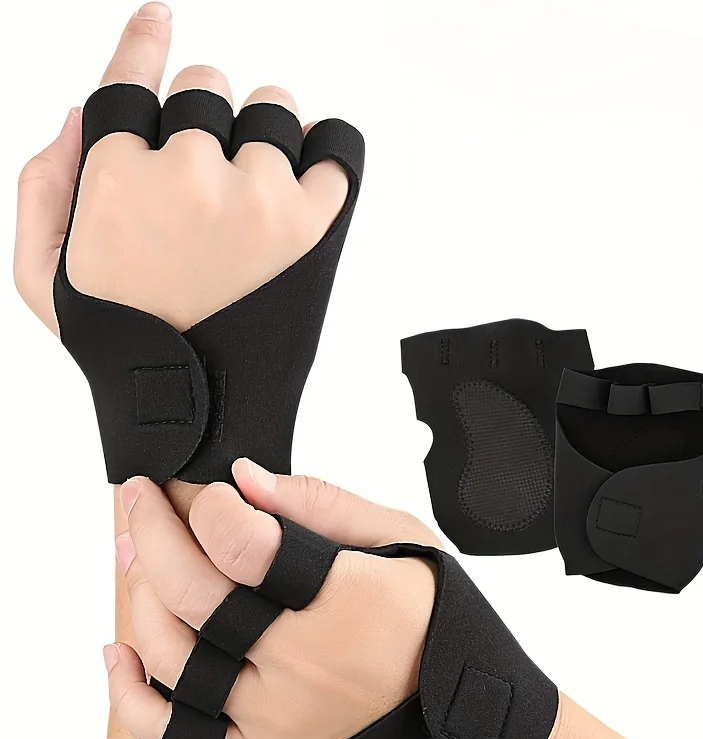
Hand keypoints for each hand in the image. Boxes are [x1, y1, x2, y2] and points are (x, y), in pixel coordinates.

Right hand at [14, 2, 346, 334]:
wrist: (200, 413)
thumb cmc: (123, 348)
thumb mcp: (44, 279)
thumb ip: (42, 186)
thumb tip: (77, 111)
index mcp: (114, 178)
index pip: (130, 79)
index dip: (145, 40)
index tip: (158, 17)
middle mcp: (184, 175)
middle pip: (207, 88)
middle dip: (205, 124)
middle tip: (209, 181)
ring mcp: (254, 197)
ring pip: (274, 108)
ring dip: (264, 135)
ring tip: (254, 195)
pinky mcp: (314, 224)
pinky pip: (338, 145)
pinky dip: (328, 152)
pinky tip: (308, 179)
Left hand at [108, 459, 439, 738]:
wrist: (454, 708)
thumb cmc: (430, 613)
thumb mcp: (402, 539)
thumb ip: (323, 504)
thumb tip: (242, 478)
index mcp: (346, 605)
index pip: (245, 548)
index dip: (210, 506)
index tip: (211, 489)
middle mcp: (302, 670)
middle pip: (194, 595)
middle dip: (154, 532)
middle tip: (140, 495)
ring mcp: (274, 720)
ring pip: (172, 657)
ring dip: (138, 594)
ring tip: (134, 549)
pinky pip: (171, 736)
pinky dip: (130, 694)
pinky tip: (119, 650)